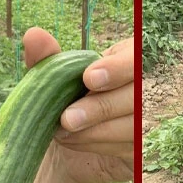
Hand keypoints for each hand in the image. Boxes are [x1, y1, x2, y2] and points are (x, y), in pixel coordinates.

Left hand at [21, 27, 132, 182]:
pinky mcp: (143, 147)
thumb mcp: (59, 77)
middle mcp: (147, 86)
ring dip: (95, 130)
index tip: (89, 77)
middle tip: (67, 118)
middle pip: (137, 95)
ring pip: (133, 125)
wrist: (75, 140)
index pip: (137, 58)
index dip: (117, 68)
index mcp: (131, 58)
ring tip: (62, 131)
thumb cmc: (71, 97)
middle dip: (101, 106)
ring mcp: (149, 118)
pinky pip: (127, 147)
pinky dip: (97, 144)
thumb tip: (33, 35)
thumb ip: (48, 57)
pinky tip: (73, 141)